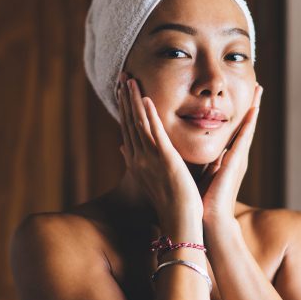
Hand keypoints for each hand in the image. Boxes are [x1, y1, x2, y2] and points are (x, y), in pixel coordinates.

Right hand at [117, 73, 203, 228]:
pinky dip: (149, 116)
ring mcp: (150, 158)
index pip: (128, 130)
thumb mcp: (152, 180)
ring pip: (138, 123)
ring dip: (133, 100)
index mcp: (138, 162)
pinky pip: (154, 133)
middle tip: (121, 77)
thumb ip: (142, 162)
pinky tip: (145, 99)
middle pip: (129, 122)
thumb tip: (123, 150)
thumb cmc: (170, 205)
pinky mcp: (164, 160)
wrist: (179, 222)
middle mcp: (139, 158)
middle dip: (125, 98)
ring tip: (129, 80)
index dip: (124, 109)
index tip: (121, 92)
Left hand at [198, 83, 262, 221]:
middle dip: (252, 105)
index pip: (234, 131)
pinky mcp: (236, 164)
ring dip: (254, 107)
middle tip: (257, 85)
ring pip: (248, 127)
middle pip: (246, 125)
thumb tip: (189, 150)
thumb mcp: (201, 175)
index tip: (241, 96)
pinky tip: (252, 110)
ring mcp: (239, 159)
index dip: (239, 114)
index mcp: (227, 159)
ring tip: (259, 89)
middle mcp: (236, 157)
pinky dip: (249, 124)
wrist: (209, 222)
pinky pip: (244, 138)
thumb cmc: (202, 202)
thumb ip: (201, 161)